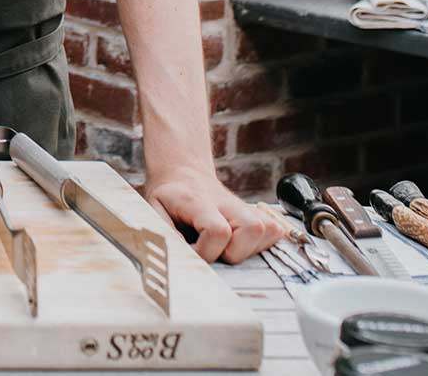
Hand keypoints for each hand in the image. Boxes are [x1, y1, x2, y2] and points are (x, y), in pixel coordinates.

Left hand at [143, 166, 282, 263]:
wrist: (183, 174)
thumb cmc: (169, 197)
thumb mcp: (153, 209)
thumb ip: (164, 232)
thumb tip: (182, 255)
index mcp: (199, 201)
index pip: (218, 231)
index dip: (206, 251)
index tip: (192, 250)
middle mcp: (227, 202)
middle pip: (252, 230)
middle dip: (232, 252)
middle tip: (212, 249)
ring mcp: (245, 206)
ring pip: (268, 231)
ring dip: (248, 249)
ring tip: (225, 246)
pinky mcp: (258, 213)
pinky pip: (275, 232)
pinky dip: (261, 244)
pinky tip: (240, 243)